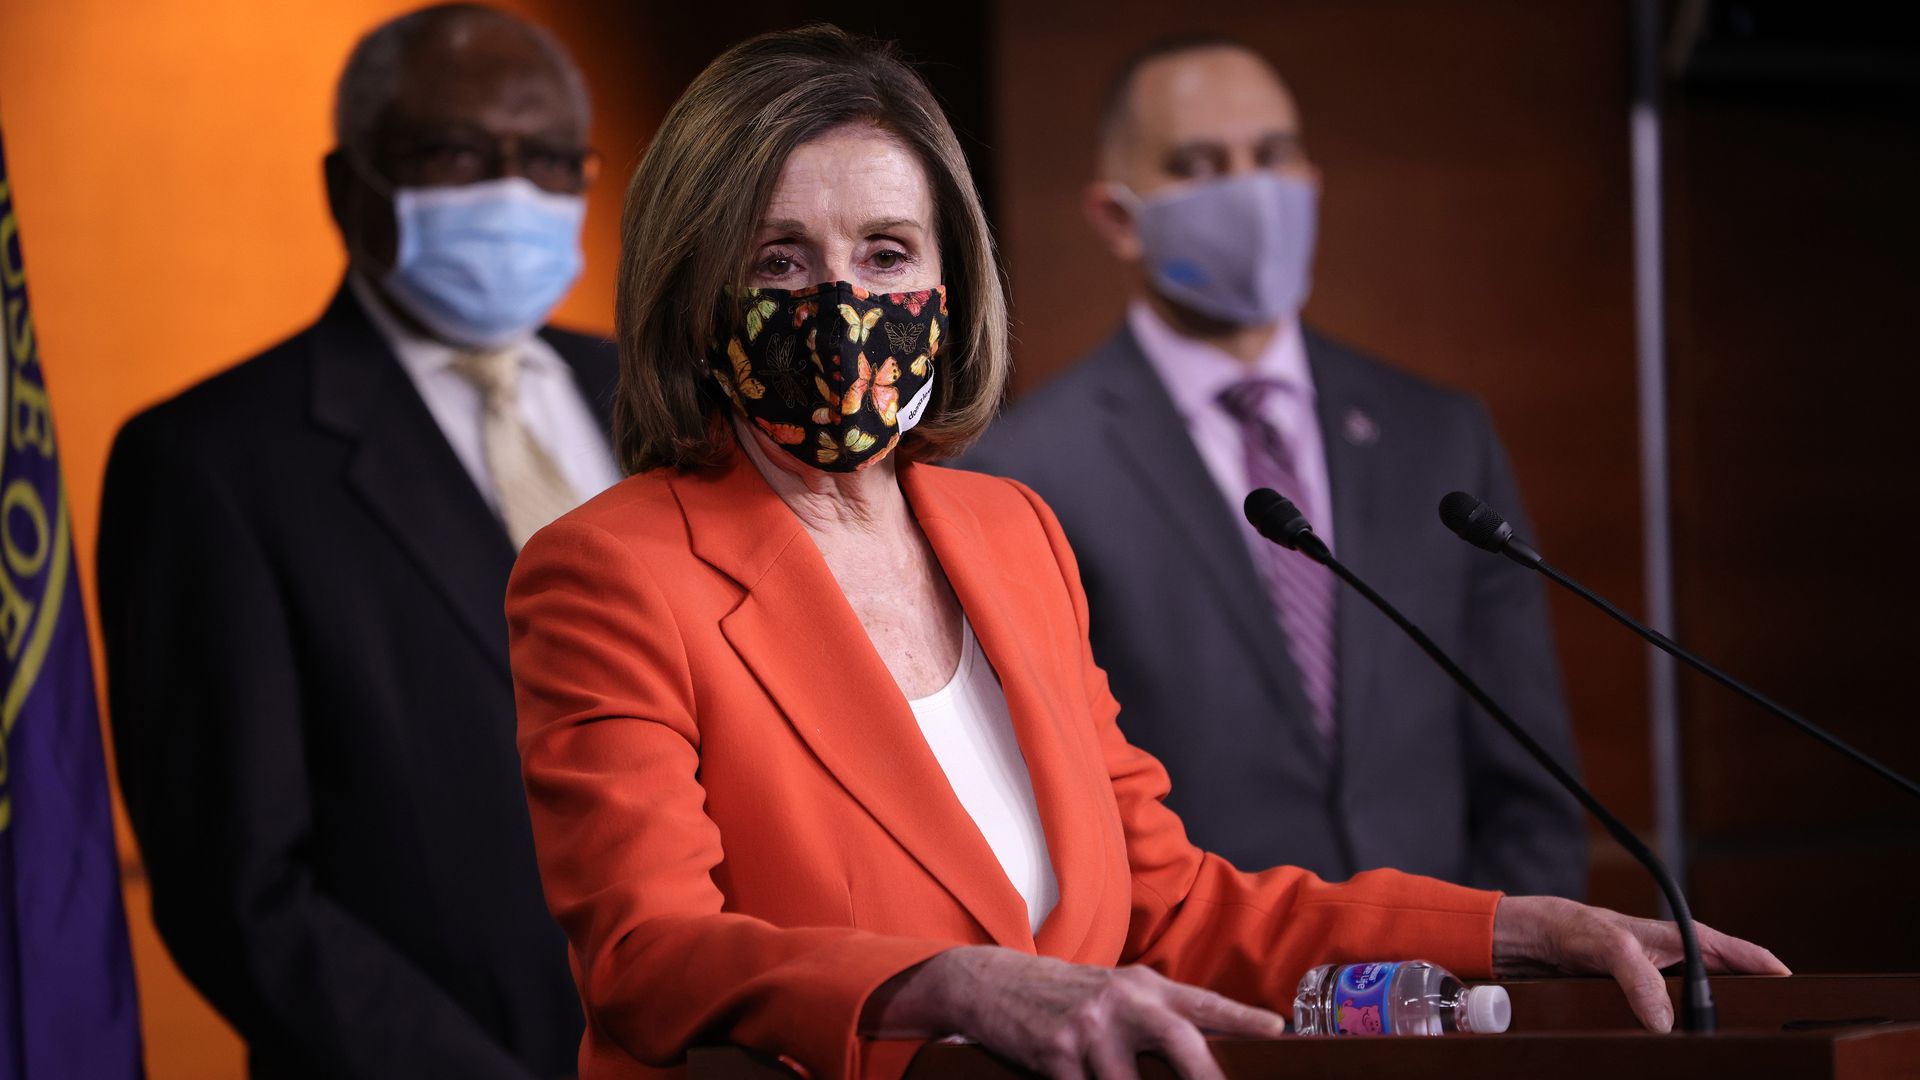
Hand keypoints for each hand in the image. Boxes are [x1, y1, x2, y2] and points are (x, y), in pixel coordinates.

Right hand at [862, 945, 1286, 1079]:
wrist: (992, 982)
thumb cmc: (1067, 994)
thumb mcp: (1116, 990)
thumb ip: (1158, 1013)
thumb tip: (1205, 1051)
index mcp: (1144, 985)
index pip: (1203, 1003)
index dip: (1242, 1018)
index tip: (1278, 1032)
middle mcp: (1122, 1001)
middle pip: (1178, 1040)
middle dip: (1204, 1076)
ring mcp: (1089, 1028)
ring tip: (1115, 1076)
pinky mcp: (1058, 1054)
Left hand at [1492, 895, 1790, 1031]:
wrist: (1530, 943)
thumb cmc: (1572, 928)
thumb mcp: (1608, 947)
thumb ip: (1638, 979)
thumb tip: (1664, 1022)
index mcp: (1679, 939)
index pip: (1739, 954)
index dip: (1769, 972)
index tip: (1796, 992)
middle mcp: (1673, 963)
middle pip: (1723, 989)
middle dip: (1742, 1010)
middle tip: (1763, 1034)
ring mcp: (1655, 987)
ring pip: (1693, 1013)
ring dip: (1704, 1030)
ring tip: (1725, 1048)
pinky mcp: (1635, 1006)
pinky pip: (1663, 1028)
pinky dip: (1671, 1041)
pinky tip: (1676, 1055)